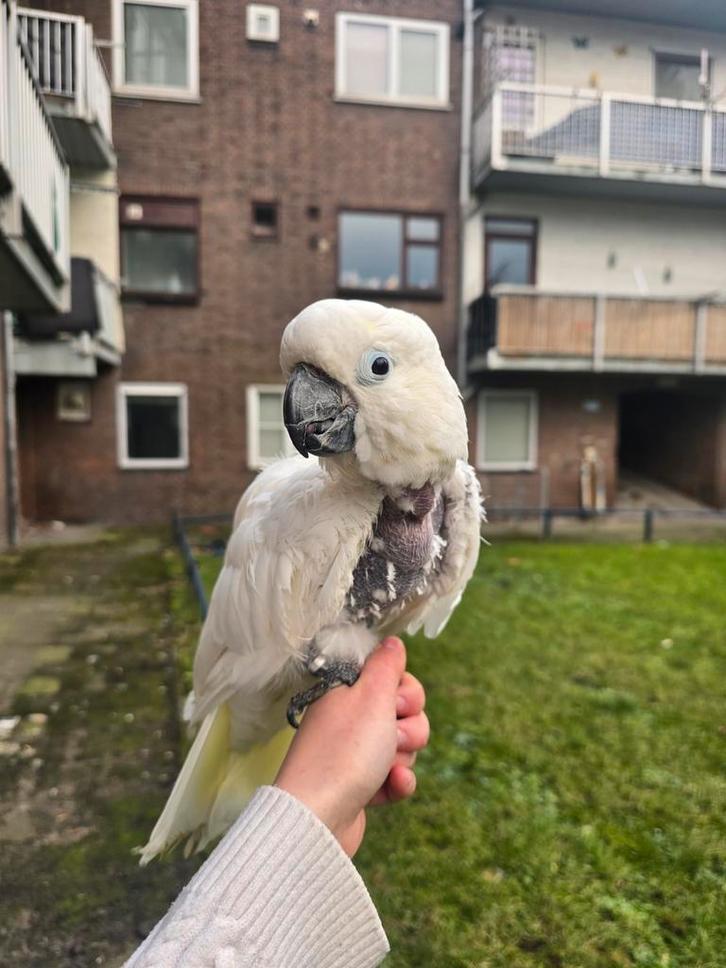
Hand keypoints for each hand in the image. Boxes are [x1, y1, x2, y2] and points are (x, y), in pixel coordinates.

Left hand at [274, 637, 428, 856]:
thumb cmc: (345, 752)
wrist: (319, 817)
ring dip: (403, 756)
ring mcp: (353, 753)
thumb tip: (392, 642)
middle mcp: (348, 718)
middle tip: (391, 736)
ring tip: (386, 766)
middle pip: (403, 712)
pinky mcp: (361, 786)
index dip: (405, 691)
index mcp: (346, 691)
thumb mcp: (371, 696)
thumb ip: (386, 665)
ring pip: (402, 745)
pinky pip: (394, 777)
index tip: (395, 703)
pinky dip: (397, 782)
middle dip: (409, 727)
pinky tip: (390, 786)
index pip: (392, 677)